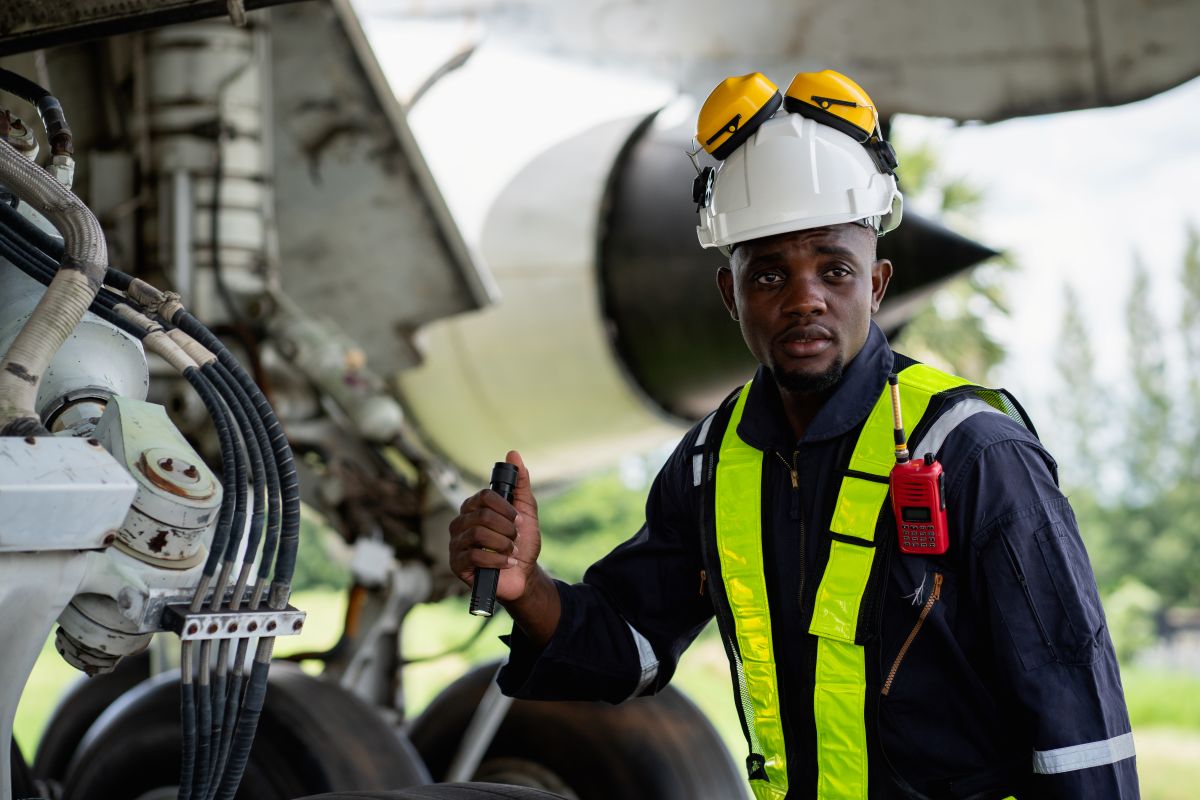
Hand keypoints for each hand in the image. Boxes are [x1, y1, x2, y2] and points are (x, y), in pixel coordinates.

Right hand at [449, 450, 542, 603]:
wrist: (523, 576)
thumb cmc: (523, 543)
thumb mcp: (526, 511)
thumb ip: (520, 483)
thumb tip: (513, 454)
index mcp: (475, 508)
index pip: (484, 496)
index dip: (505, 508)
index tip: (518, 520)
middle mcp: (461, 523)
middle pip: (481, 515)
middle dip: (506, 529)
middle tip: (515, 538)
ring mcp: (456, 543)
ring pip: (477, 534)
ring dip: (502, 544)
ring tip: (511, 551)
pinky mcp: (456, 564)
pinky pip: (473, 555)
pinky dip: (496, 559)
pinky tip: (506, 563)